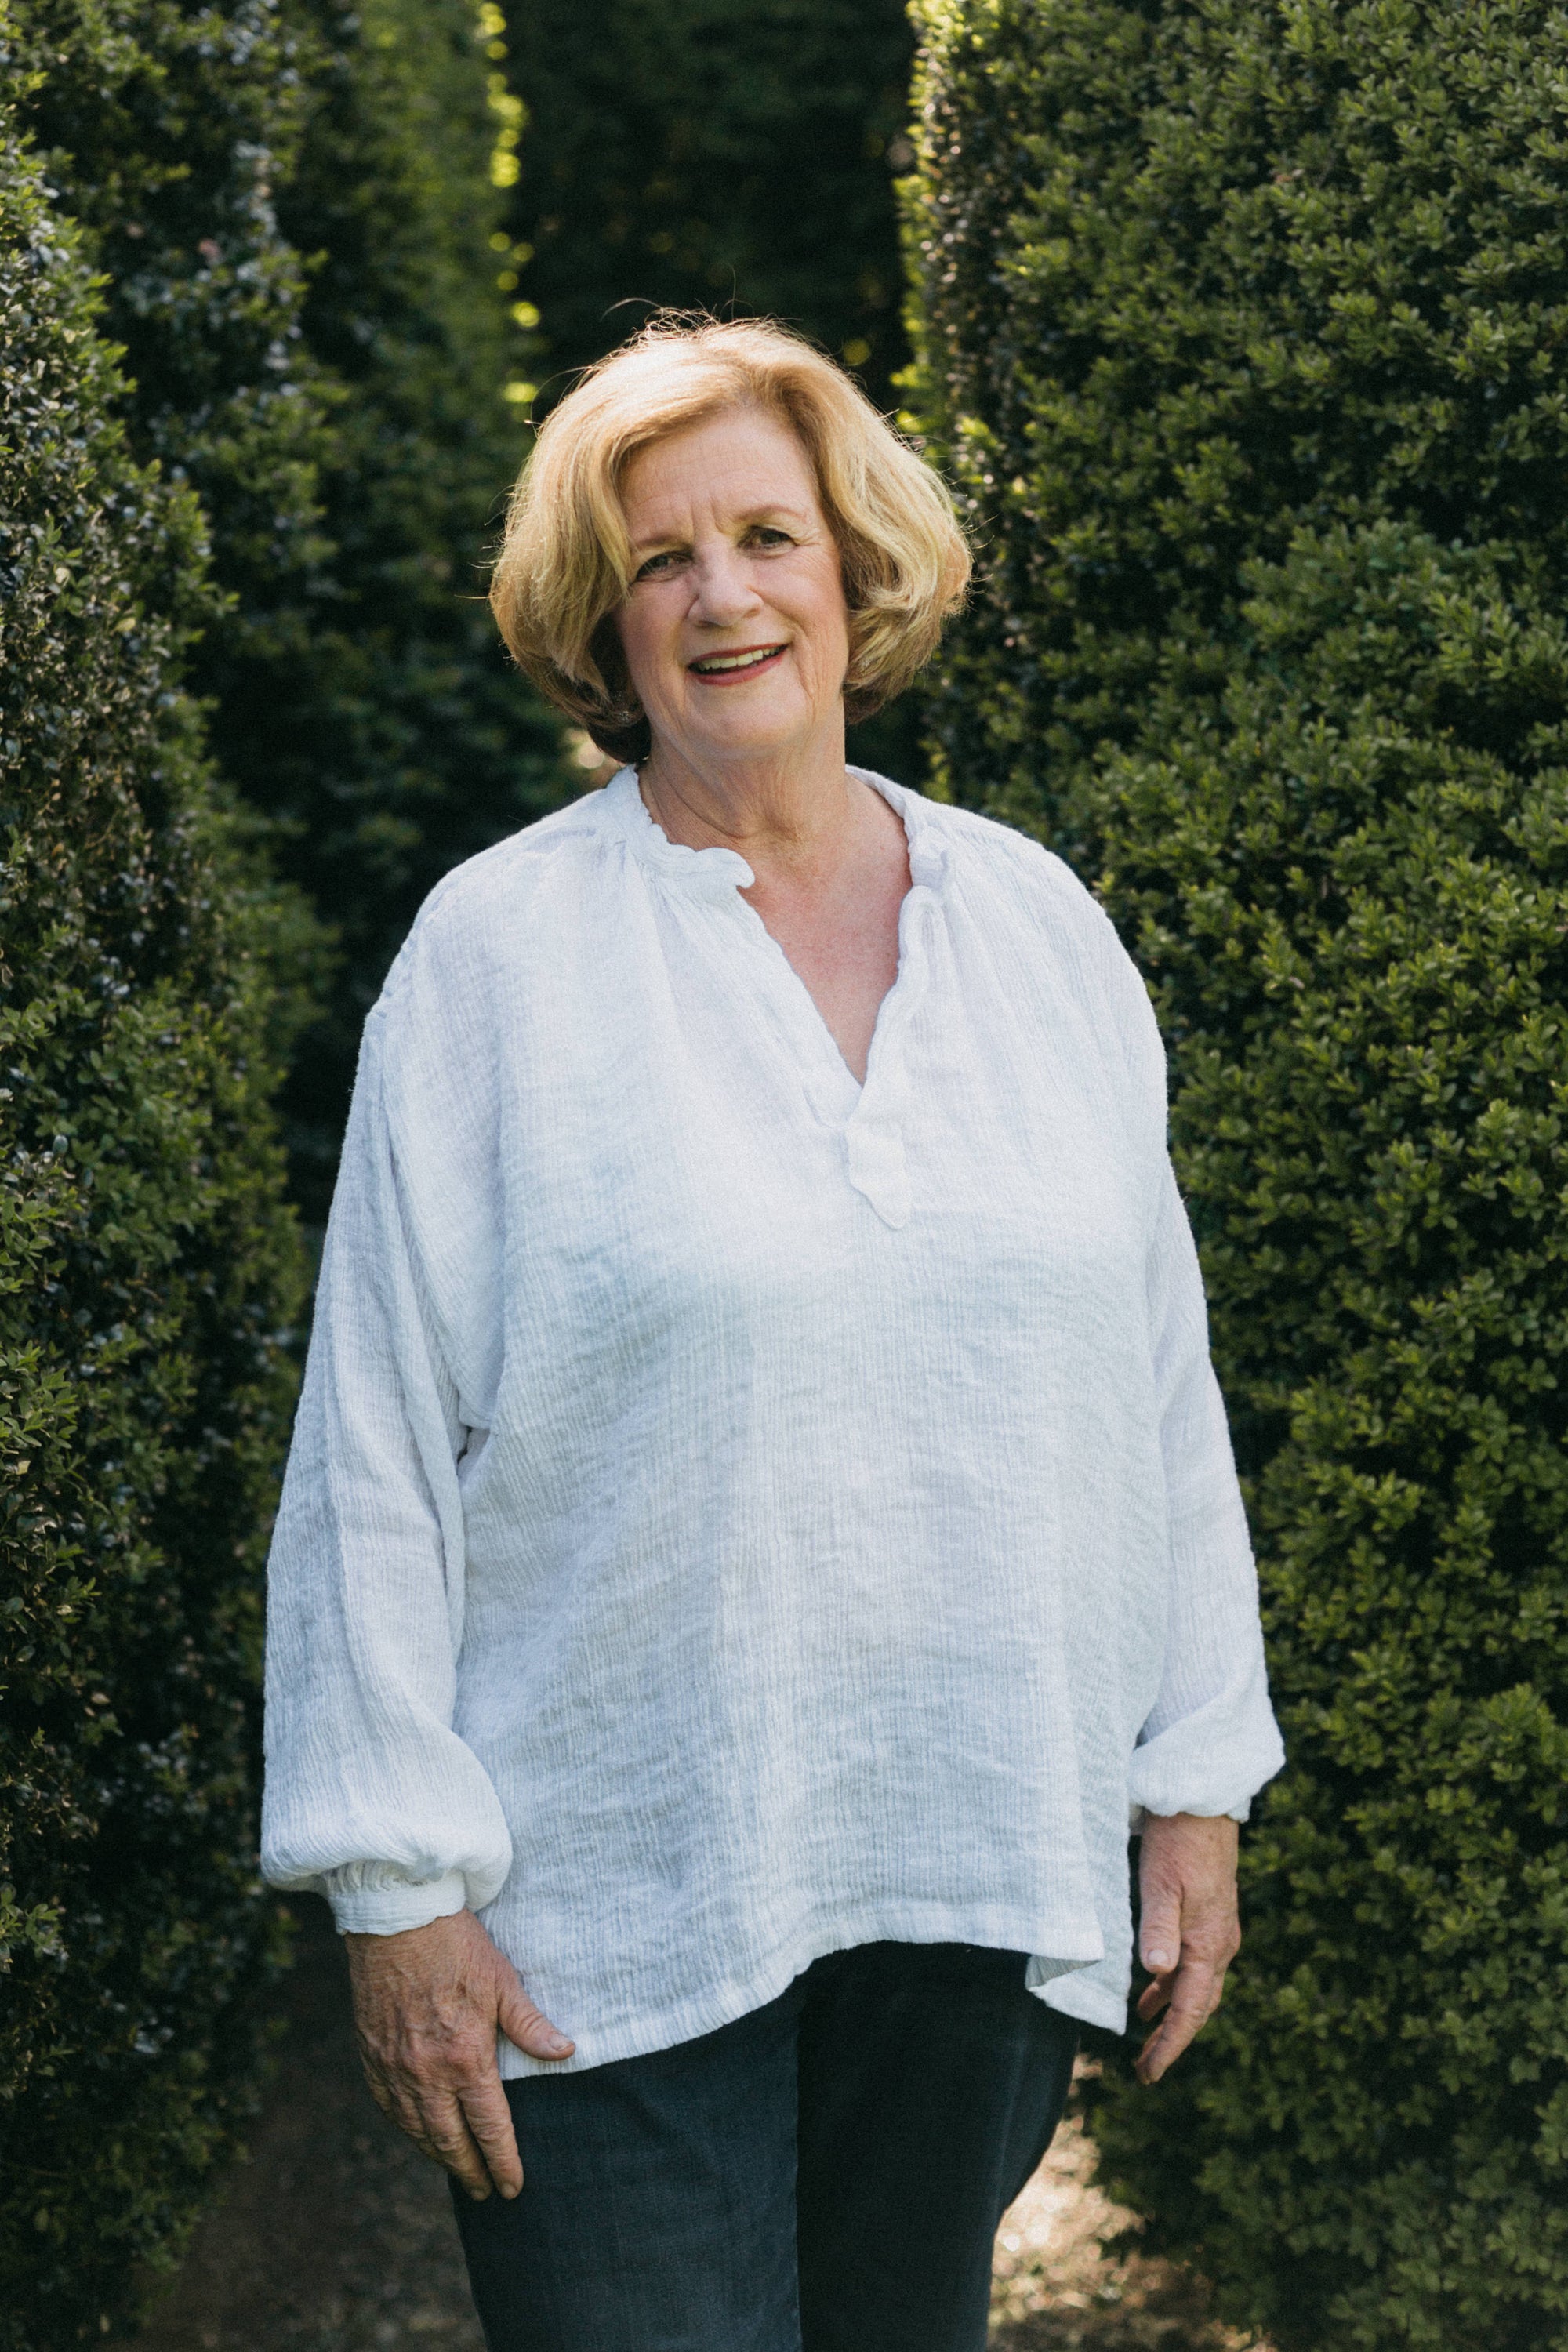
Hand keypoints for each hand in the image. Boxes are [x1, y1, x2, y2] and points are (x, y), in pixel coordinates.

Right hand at [344, 1907, 573, 2199]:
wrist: (396, 1920)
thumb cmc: (456, 1947)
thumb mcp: (503, 1982)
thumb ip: (531, 2025)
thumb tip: (566, 2052)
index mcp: (465, 2058)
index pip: (489, 2128)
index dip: (502, 2162)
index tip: (512, 2187)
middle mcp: (426, 2074)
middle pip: (450, 2141)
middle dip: (471, 2171)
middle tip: (485, 2192)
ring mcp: (394, 2068)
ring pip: (417, 2130)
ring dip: (439, 2156)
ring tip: (457, 2171)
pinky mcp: (371, 2056)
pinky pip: (389, 2108)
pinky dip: (406, 2129)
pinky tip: (417, 2134)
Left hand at [1134, 1811, 1240, 2083]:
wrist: (1202, 1805)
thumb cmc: (1177, 1843)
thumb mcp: (1159, 1884)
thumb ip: (1157, 1928)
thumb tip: (1157, 1973)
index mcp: (1208, 1944)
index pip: (1190, 2011)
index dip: (1170, 2045)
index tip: (1150, 2074)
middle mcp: (1220, 1945)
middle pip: (1198, 2007)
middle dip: (1173, 2040)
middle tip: (1146, 2069)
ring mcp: (1218, 1932)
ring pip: (1197, 1987)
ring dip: (1173, 2014)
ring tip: (1146, 2040)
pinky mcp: (1210, 1918)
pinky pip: (1194, 1966)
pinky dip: (1174, 1986)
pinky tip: (1152, 1988)